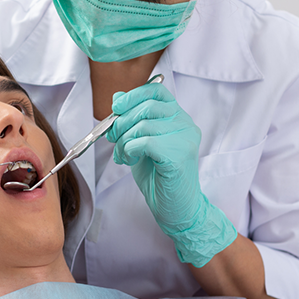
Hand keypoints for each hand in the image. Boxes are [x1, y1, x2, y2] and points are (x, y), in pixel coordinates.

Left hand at [106, 82, 235, 266]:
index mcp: (177, 117)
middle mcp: (185, 123)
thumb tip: (117, 97)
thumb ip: (132, 120)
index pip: (157, 90)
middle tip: (112, 138)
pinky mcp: (180, 154)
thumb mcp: (140, 142)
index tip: (117, 107)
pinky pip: (145, 142)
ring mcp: (186, 138)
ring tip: (123, 155)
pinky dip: (130, 150)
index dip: (134, 94)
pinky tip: (130, 160)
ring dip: (124, 141)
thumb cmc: (158, 175)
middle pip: (147, 105)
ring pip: (144, 125)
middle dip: (122, 122)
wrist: (176, 207)